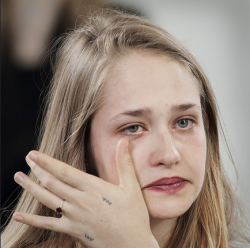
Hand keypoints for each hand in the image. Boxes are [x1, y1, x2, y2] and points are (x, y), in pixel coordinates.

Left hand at [13, 138, 158, 247]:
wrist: (132, 245)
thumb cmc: (133, 215)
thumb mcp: (131, 187)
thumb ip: (124, 163)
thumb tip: (124, 141)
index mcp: (93, 188)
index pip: (65, 171)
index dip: (47, 161)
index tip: (34, 153)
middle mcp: (80, 201)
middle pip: (52, 183)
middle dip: (37, 169)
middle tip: (27, 159)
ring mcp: (74, 217)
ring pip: (47, 199)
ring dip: (31, 188)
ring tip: (19, 177)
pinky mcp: (72, 231)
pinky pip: (48, 225)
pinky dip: (32, 220)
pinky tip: (19, 215)